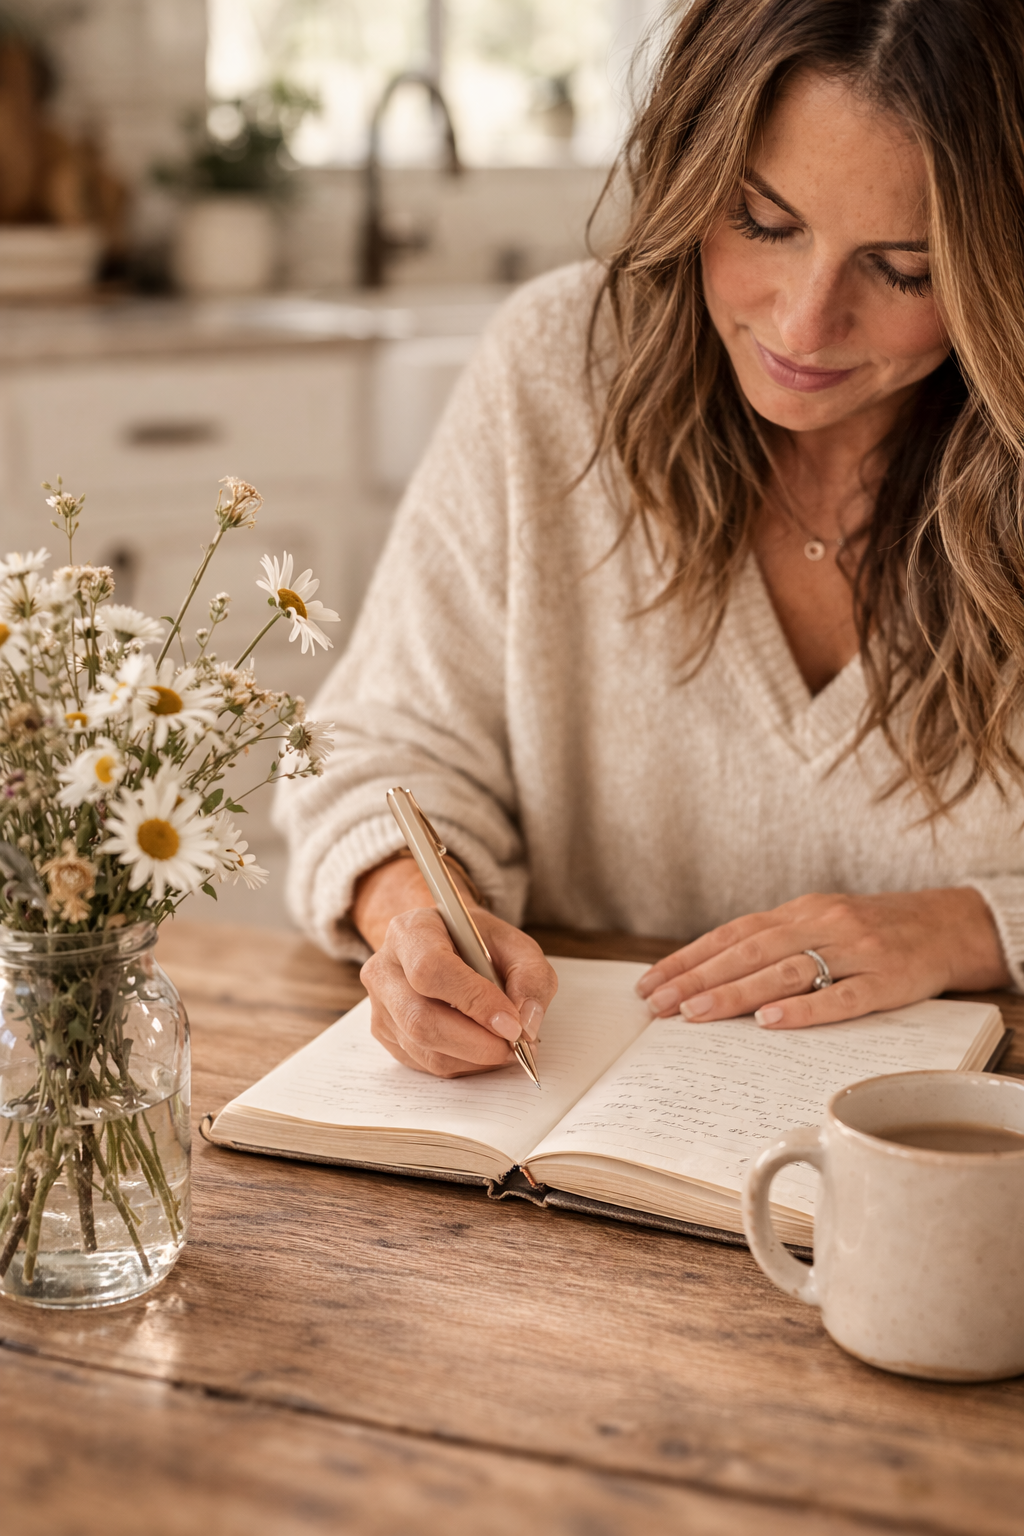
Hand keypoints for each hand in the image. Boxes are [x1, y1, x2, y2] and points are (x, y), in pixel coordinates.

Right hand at [356, 861, 556, 1076]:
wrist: (444, 944)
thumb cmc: (477, 944)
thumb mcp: (514, 944)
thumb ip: (530, 977)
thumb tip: (526, 1025)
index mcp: (411, 931)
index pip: (431, 970)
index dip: (474, 1001)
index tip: (511, 1023)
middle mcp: (385, 968)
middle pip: (420, 1019)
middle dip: (476, 1042)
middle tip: (514, 1045)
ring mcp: (379, 1005)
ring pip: (423, 1048)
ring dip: (473, 1058)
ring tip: (503, 1046)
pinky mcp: (385, 1034)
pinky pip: (423, 1063)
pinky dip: (461, 1064)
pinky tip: (480, 1047)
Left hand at [635, 888, 1009, 1028]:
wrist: (948, 924)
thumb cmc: (872, 930)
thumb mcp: (821, 922)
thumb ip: (776, 942)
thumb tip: (712, 972)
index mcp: (800, 911)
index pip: (733, 934)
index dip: (690, 958)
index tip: (651, 983)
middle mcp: (822, 924)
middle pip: (749, 952)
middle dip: (698, 979)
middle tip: (658, 1005)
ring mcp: (855, 952)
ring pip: (786, 972)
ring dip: (736, 993)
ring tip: (696, 1014)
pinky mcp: (887, 980)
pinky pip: (843, 996)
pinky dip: (805, 1008)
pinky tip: (771, 1021)